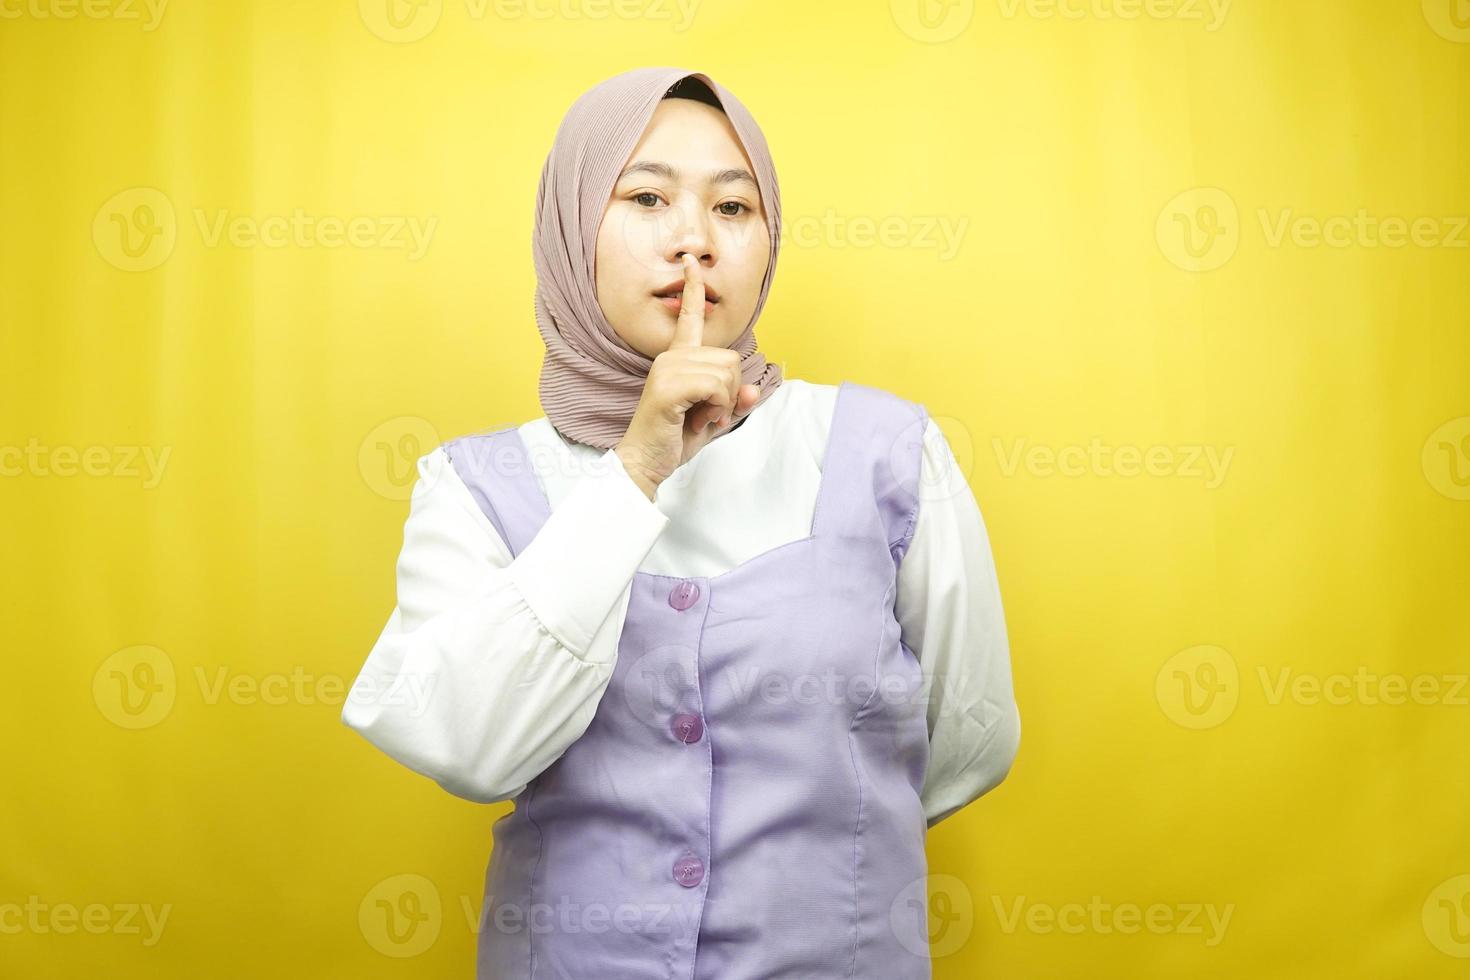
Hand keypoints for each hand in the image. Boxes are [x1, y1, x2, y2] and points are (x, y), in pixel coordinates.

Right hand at [615, 252, 760, 498]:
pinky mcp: (668, 386)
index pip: (688, 316)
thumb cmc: (674, 439)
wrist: (645, 463)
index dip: (693, 288)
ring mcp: (667, 368)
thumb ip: (734, 401)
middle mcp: (670, 357)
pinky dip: (717, 408)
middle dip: (731, 391)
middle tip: (709, 412)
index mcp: (678, 358)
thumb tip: (755, 390)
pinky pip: (716, 386)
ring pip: (726, 372)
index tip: (691, 261)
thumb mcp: (713, 417)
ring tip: (701, 417)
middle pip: (731, 358)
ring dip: (724, 402)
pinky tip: (698, 420)